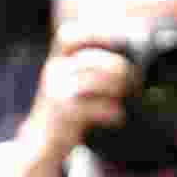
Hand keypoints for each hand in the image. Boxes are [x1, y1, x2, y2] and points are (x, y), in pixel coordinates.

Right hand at [19, 22, 132, 168]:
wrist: (41, 143)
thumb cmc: (67, 110)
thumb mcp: (73, 85)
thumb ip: (94, 70)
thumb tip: (132, 65)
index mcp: (56, 62)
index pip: (67, 36)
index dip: (94, 33)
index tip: (122, 39)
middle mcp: (53, 73)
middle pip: (92, 59)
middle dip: (119, 67)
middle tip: (135, 79)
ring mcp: (54, 92)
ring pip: (95, 81)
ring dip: (118, 88)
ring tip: (127, 97)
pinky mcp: (61, 113)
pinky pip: (94, 107)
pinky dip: (112, 112)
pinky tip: (118, 116)